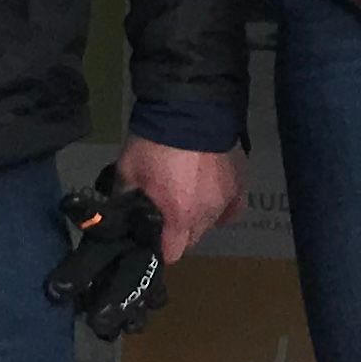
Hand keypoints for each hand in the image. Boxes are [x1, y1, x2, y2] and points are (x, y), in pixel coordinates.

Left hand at [115, 140, 243, 264]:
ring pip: (211, 221)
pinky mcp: (240, 181)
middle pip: (192, 238)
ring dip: (198, 214)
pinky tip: (211, 197)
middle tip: (165, 209)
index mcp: (179, 216)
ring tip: (187, 193)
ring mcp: (226, 197)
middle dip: (178, 231)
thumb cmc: (155, 142)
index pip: (173, 253)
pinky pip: (232, 207)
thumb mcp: (127, 170)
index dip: (160, 248)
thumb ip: (125, 198)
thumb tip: (120, 214)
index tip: (151, 236)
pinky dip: (222, 206)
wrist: (190, 107)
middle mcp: (206, 213)